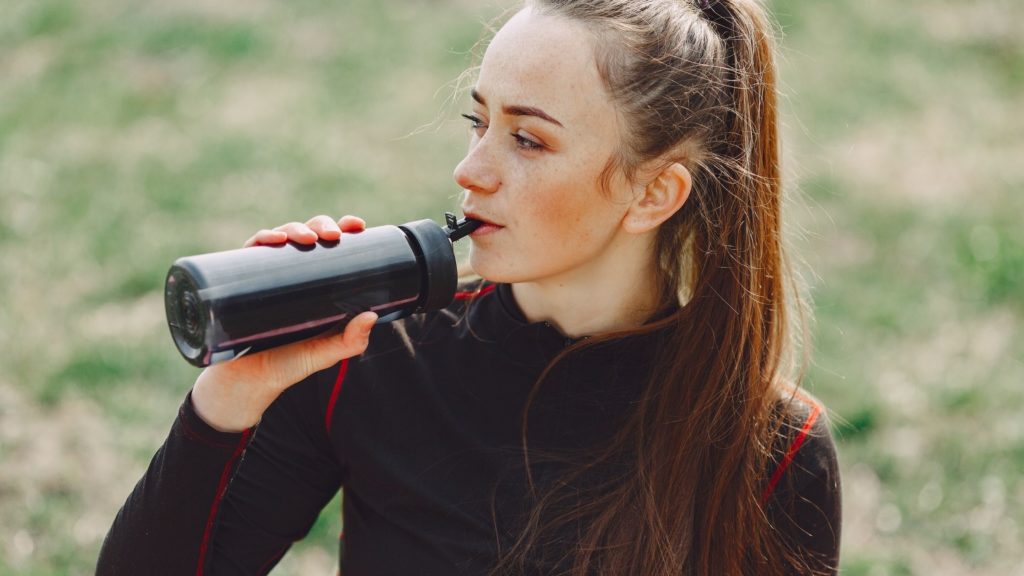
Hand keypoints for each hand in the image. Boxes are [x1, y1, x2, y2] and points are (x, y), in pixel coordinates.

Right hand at [191, 215, 374, 432]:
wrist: (247, 383)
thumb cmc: (288, 364)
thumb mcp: (325, 353)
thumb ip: (351, 341)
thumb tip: (372, 315)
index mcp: (315, 281)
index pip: (330, 246)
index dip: (343, 228)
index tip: (357, 225)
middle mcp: (290, 272)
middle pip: (307, 234)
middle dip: (320, 225)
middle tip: (331, 236)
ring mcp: (264, 274)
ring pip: (280, 237)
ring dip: (294, 228)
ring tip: (306, 238)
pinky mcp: (240, 281)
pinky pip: (248, 251)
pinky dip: (261, 239)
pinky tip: (273, 241)